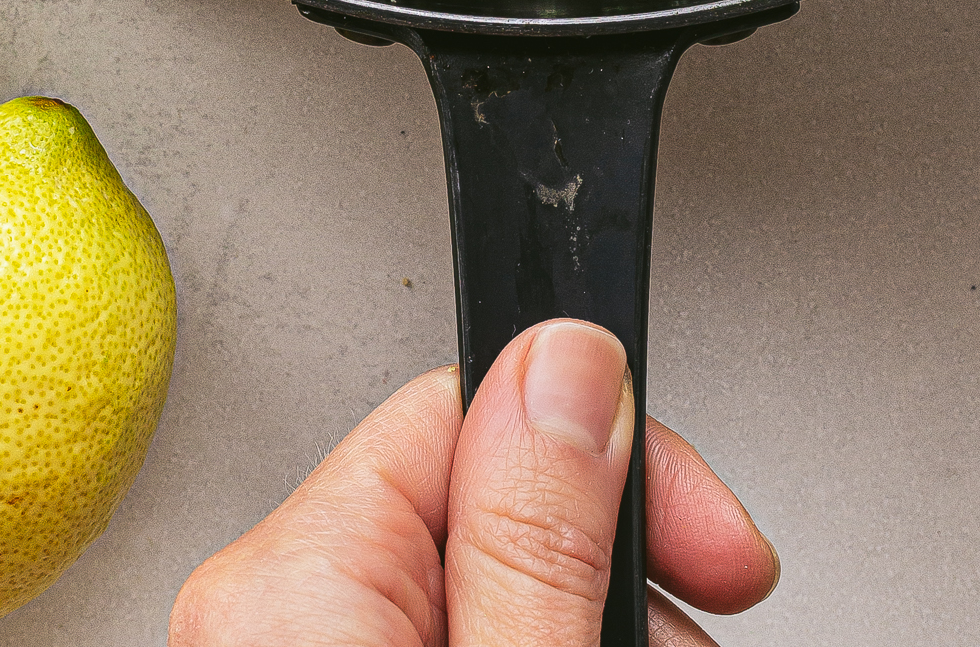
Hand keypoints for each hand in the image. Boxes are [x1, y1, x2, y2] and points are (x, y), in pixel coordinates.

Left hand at [169, 316, 777, 643]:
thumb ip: (534, 538)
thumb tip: (568, 361)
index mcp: (292, 584)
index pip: (479, 408)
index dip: (620, 460)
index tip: (715, 546)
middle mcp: (263, 618)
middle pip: (490, 500)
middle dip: (616, 561)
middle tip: (693, 640)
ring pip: (480, 584)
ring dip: (589, 616)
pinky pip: (446, 635)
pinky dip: (534, 645)